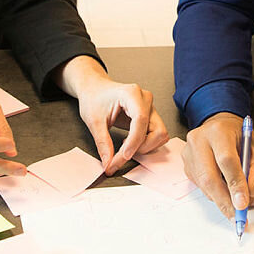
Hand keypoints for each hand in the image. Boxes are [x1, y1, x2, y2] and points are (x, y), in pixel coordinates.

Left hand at [57, 56, 168, 173]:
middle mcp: (145, 99)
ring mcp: (150, 108)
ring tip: (126, 147)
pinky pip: (156, 135)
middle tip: (122, 154)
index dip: (134, 142)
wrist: (95, 90)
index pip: (141, 120)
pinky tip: (131, 143)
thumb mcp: (94, 121)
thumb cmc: (94, 98)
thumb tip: (109, 163)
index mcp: (132, 94)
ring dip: (145, 147)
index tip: (124, 156)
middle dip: (142, 147)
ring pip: (160, 135)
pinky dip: (146, 144)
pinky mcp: (150, 116)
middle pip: (157, 130)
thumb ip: (103, 143)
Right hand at [183, 112, 253, 219]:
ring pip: (204, 186)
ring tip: (241, 205)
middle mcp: (199, 140)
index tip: (243, 204)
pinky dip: (216, 196)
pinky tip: (228, 193)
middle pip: (209, 177)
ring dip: (223, 201)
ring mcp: (189, 154)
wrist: (219, 128)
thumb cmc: (238, 138)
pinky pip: (201, 188)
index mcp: (219, 131)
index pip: (226, 160)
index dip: (235, 184)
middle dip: (225, 201)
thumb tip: (252, 193)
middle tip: (239, 216)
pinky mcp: (187, 166)